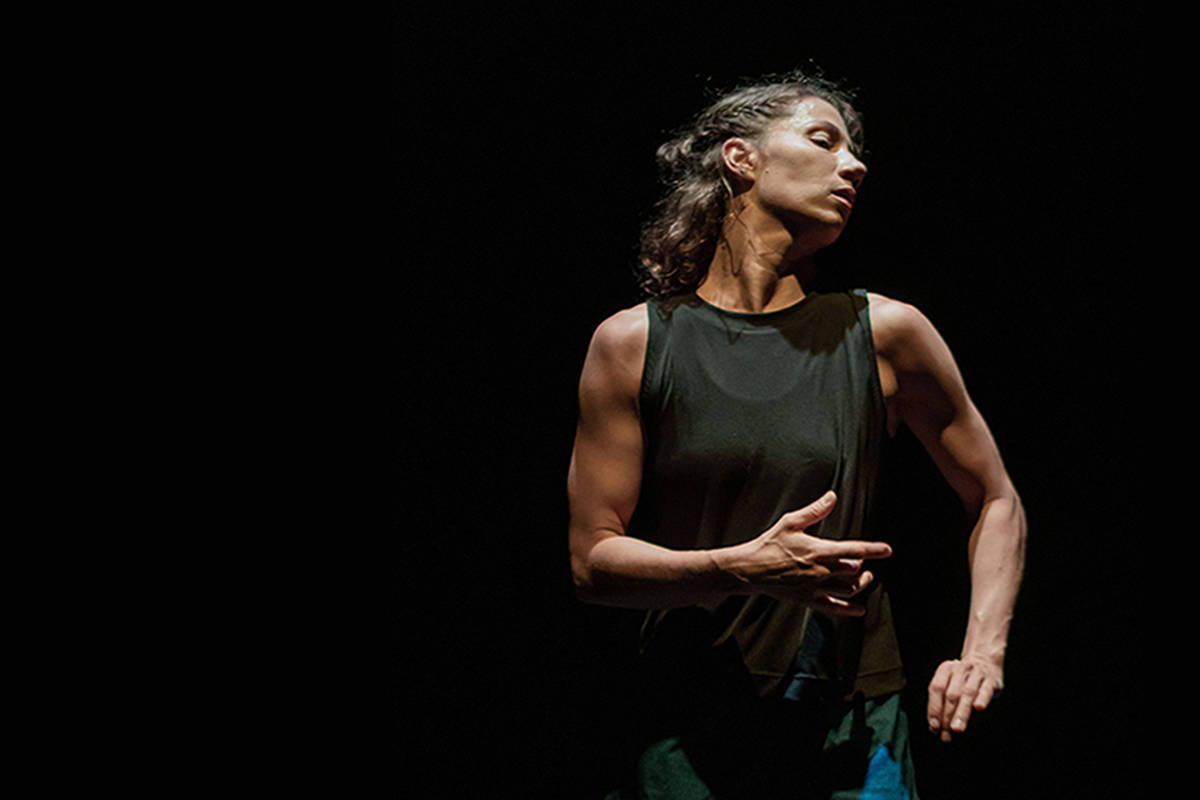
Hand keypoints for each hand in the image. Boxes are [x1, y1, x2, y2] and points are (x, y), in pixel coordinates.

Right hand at [723, 491, 892, 615]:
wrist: (750, 569)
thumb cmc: (769, 544)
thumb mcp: (790, 522)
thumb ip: (814, 510)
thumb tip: (831, 496)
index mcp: (818, 551)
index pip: (853, 550)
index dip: (873, 549)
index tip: (887, 550)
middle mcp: (820, 571)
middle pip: (853, 571)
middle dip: (861, 564)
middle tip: (860, 560)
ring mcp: (815, 587)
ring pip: (848, 590)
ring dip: (860, 584)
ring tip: (864, 578)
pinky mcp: (808, 599)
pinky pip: (833, 608)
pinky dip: (849, 610)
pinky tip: (859, 610)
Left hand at [927, 656, 1002, 741]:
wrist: (986, 661)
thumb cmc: (965, 680)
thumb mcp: (951, 685)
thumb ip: (943, 704)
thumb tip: (935, 728)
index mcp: (946, 669)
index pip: (936, 689)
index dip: (934, 708)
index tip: (934, 726)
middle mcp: (960, 669)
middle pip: (951, 694)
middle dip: (947, 716)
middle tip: (946, 735)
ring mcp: (976, 673)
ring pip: (967, 693)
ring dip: (961, 713)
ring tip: (957, 729)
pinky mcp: (991, 680)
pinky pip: (986, 690)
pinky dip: (982, 698)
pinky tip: (978, 708)